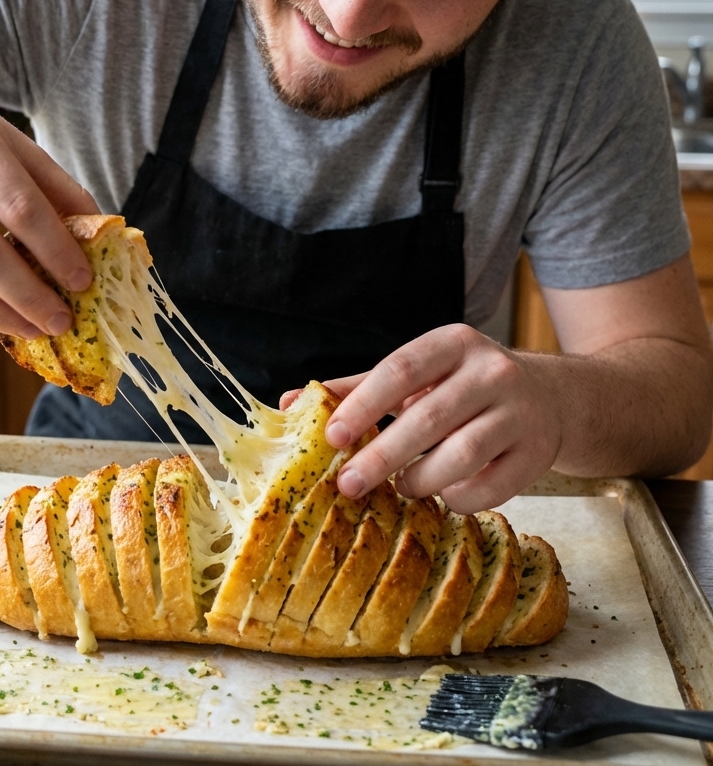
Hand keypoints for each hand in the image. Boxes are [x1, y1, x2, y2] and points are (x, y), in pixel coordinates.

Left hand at [291, 324, 564, 513]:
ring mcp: (521, 411)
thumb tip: (292, 403)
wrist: (550, 396)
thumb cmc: (461, 386)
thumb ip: (358, 388)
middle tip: (349, 483)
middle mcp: (492, 370)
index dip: (364, 404)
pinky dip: (458, 498)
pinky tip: (442, 495)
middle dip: (382, 455)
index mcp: (453, 343)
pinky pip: (491, 488)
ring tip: (399, 487)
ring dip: (420, 479)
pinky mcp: (538, 452)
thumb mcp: (416, 375)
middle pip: (428, 417)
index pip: (401, 370)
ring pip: (461, 455)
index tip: (332, 437)